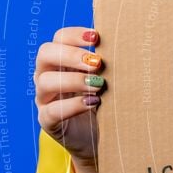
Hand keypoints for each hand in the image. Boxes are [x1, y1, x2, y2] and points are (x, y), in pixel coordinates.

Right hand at [34, 27, 103, 164]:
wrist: (100, 138)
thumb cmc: (105, 102)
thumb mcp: (107, 80)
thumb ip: (108, 65)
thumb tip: (127, 45)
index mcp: (61, 61)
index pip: (59, 38)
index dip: (74, 35)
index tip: (96, 37)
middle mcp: (47, 75)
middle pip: (45, 54)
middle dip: (72, 55)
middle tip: (97, 63)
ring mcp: (44, 99)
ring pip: (46, 81)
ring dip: (74, 80)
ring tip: (98, 85)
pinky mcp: (47, 121)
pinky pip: (52, 110)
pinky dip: (73, 105)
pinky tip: (92, 103)